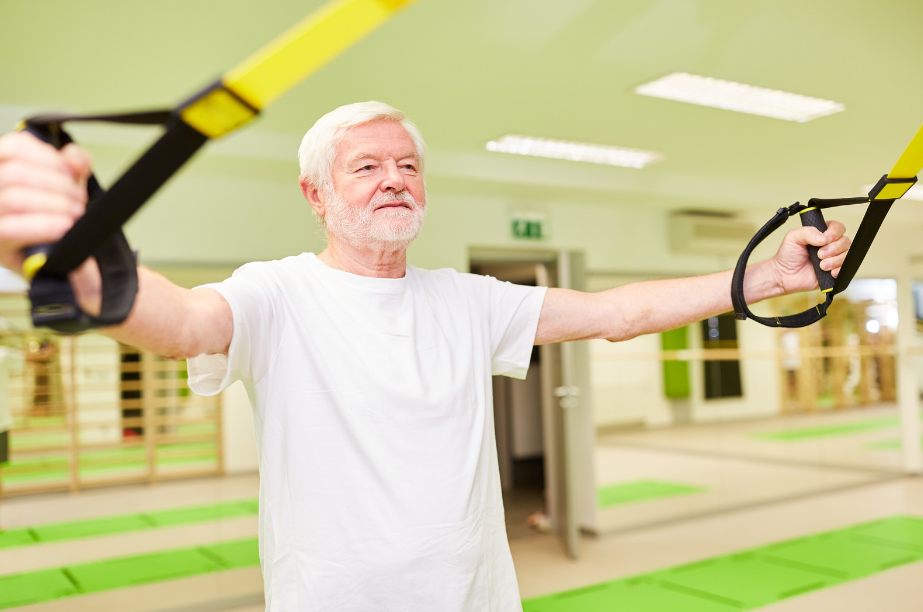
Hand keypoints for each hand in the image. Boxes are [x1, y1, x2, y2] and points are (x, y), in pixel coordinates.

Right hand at [0, 131, 90, 273]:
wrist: (70, 265)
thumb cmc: (60, 221)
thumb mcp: (69, 187)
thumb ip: (74, 166)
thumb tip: (76, 158)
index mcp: (4, 171)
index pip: (14, 147)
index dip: (48, 156)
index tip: (72, 171)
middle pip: (15, 173)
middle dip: (57, 184)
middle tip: (78, 197)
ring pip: (13, 199)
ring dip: (54, 204)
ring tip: (75, 213)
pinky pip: (11, 229)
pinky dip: (43, 226)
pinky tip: (64, 228)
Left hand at [769, 219, 850, 294]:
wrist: (784, 276)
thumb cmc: (787, 255)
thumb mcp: (793, 237)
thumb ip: (808, 232)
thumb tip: (824, 238)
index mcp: (822, 234)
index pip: (838, 227)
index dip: (835, 233)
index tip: (825, 240)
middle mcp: (830, 245)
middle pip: (846, 241)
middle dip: (833, 249)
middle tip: (819, 255)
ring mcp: (834, 258)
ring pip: (847, 255)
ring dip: (835, 260)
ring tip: (821, 266)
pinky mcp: (834, 271)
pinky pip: (846, 269)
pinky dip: (840, 270)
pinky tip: (830, 272)